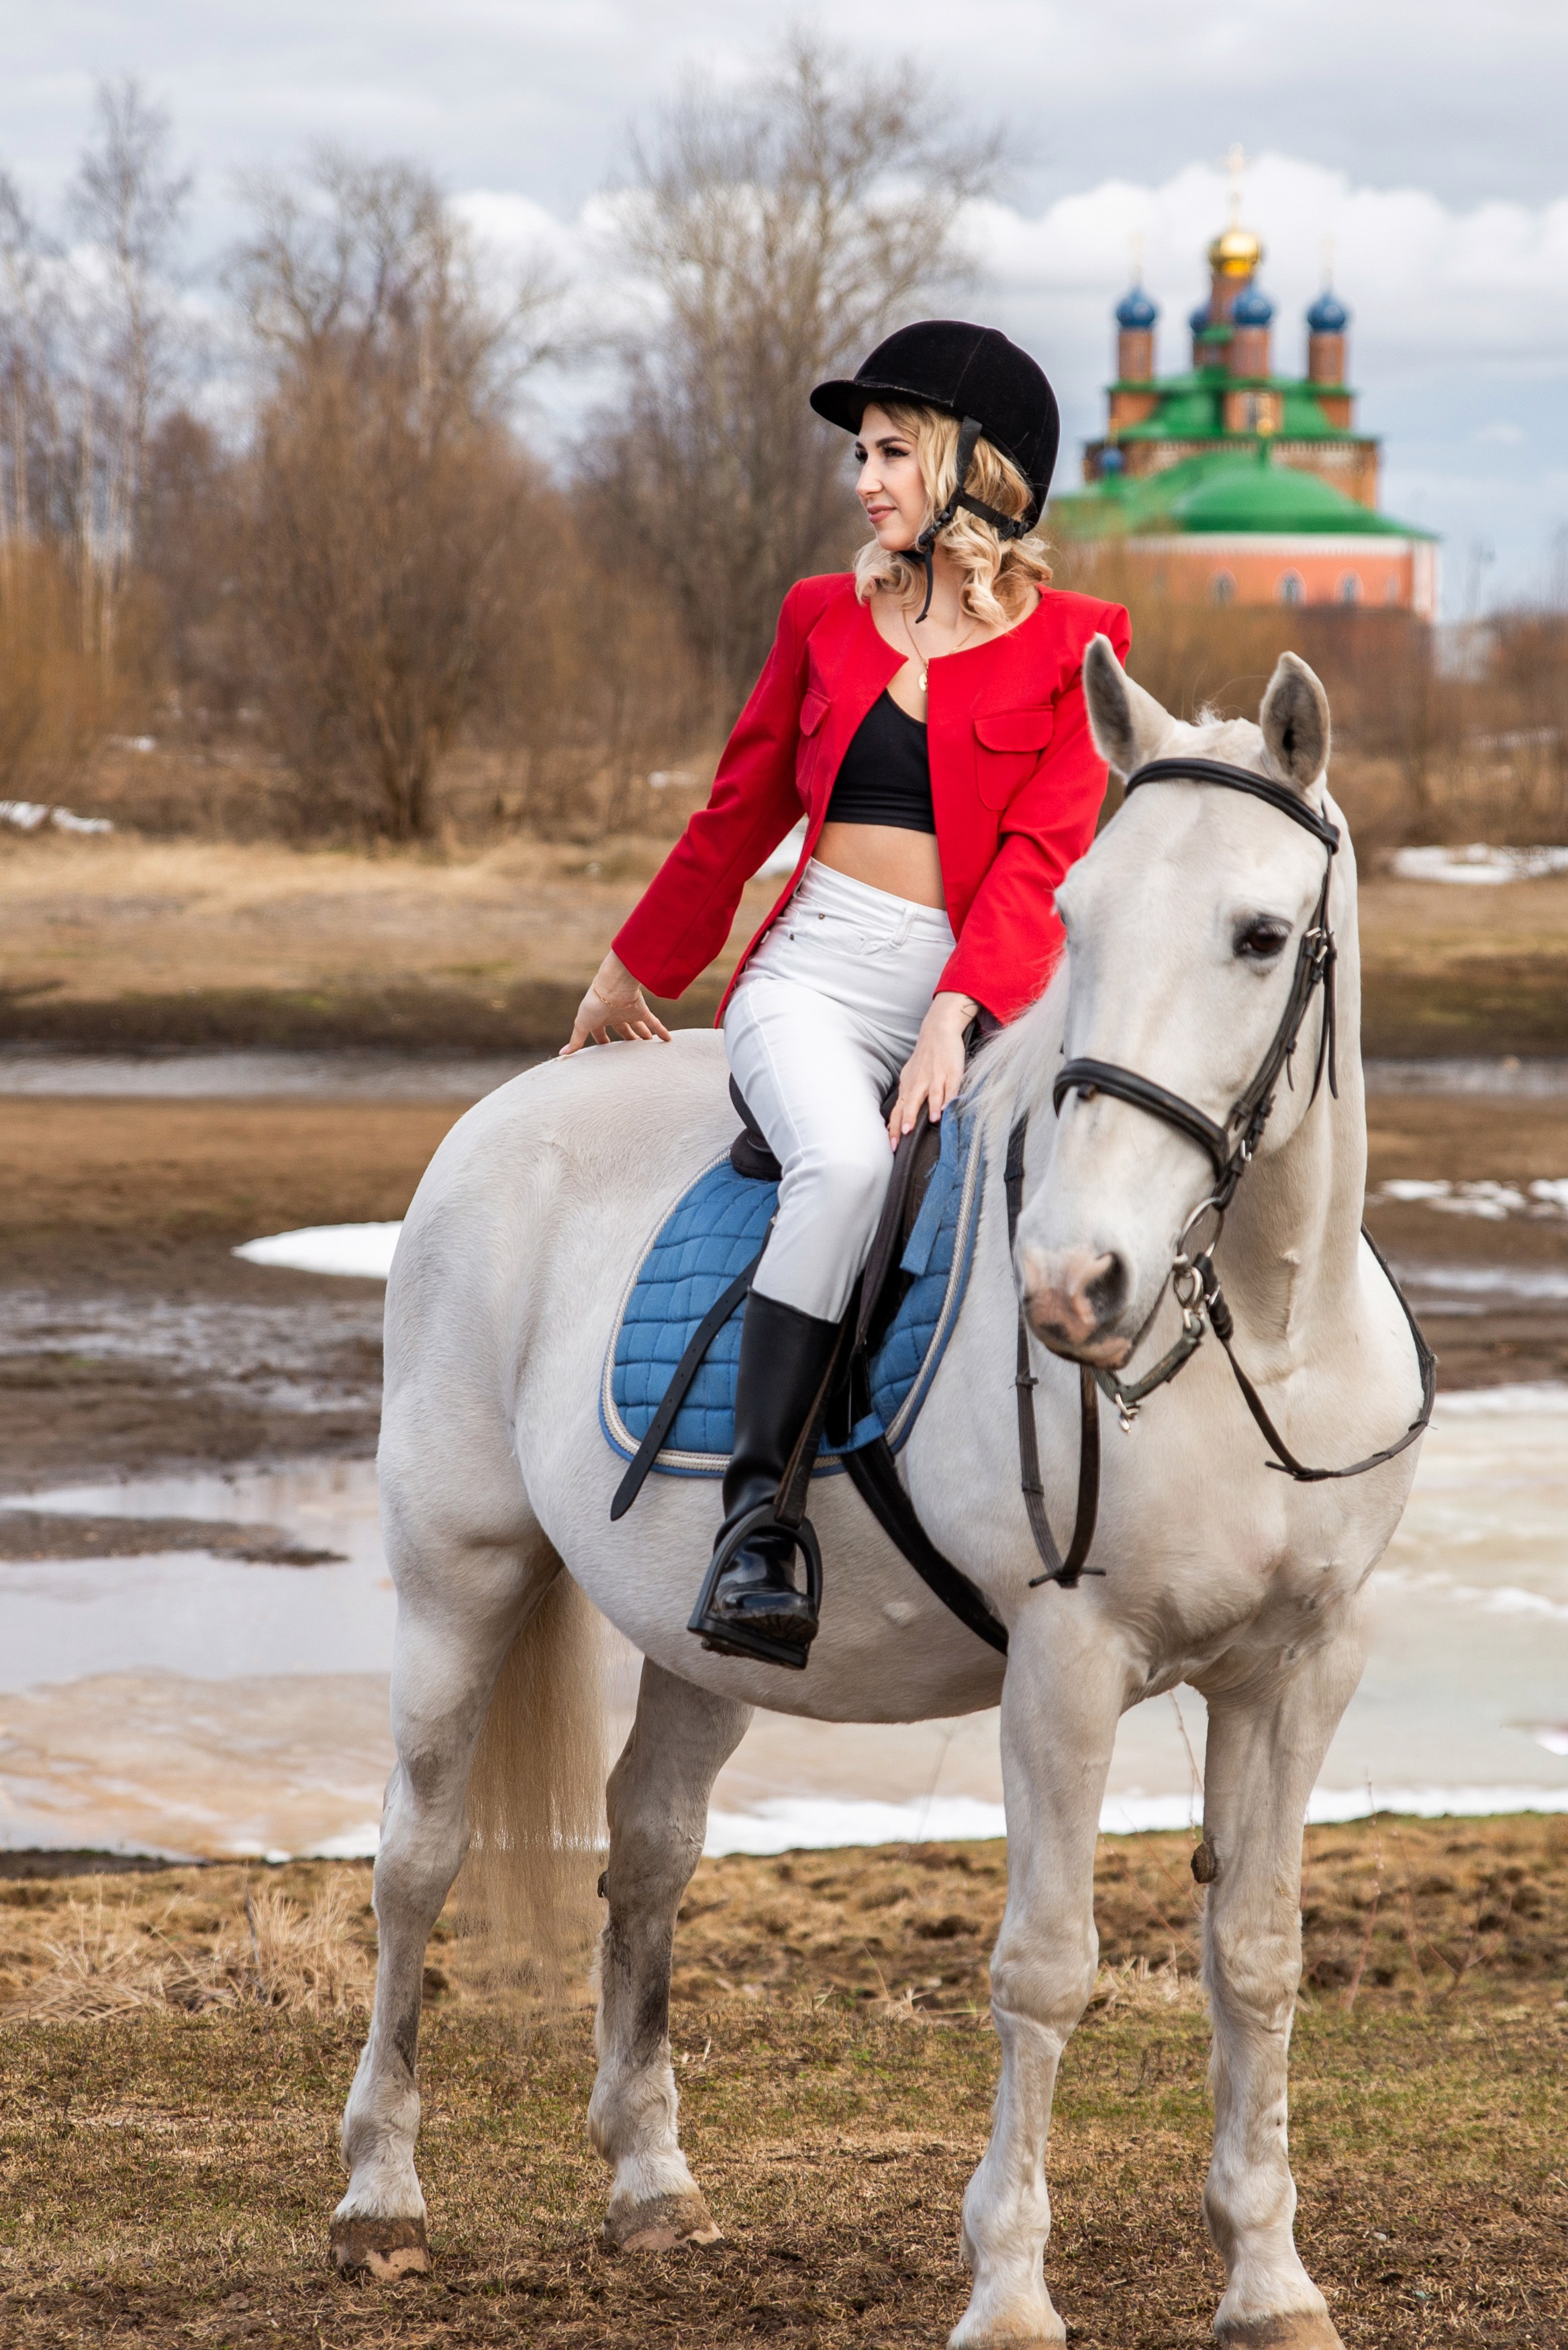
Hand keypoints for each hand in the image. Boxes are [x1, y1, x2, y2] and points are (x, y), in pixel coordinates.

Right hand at [560, 951, 672, 1054]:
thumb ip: (576, 1040)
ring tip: (648, 1047)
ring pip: (637, 1026)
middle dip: (626, 1040)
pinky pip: (654, 1022)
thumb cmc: (594, 1002)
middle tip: (631, 1053)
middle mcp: (614, 1014)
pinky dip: (661, 1031)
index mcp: (598, 1017)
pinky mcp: (641, 1009)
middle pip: (622, 1030)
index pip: (600, 1032)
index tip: (606, 1052)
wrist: (612, 985)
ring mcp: (628, 1011)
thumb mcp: (582, 1024)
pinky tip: (668, 1040)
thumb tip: (562, 1055)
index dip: (602, 1041)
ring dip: (643, 1036)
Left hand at [889, 992, 976, 1144]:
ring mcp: (935, 1077)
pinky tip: (948, 1107)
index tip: (891, 1145)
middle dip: (906, 1121)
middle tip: (903, 1137)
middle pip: (910, 1104)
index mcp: (908, 1086)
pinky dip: (949, 1097)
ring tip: (932, 1121)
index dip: (893, 1127)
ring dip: (930, 1108)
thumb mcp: (911, 1077)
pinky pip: (950, 1086)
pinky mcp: (951, 1072)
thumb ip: (907, 1097)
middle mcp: (919, 1083)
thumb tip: (898, 1119)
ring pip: (930, 1095)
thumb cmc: (925, 1058)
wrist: (937, 1030)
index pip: (897, 1110)